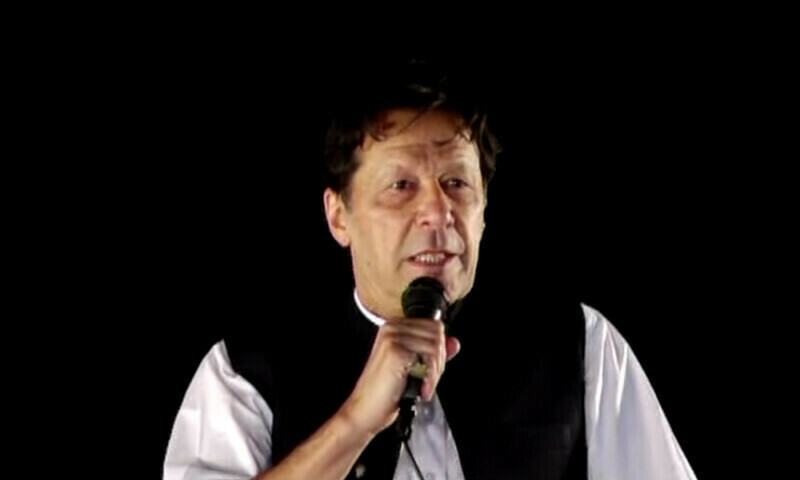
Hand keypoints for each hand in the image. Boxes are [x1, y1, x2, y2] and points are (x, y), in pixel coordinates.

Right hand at [339, 318, 460, 436]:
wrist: (365, 411)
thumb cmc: (385, 392)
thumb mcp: (415, 368)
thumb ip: (434, 353)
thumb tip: (455, 342)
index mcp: (394, 327)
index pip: (434, 326)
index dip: (439, 351)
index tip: (431, 371)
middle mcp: (392, 327)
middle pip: (437, 333)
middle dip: (439, 361)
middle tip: (428, 381)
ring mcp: (392, 337)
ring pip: (436, 345)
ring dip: (435, 371)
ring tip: (424, 387)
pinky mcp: (395, 351)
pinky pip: (429, 357)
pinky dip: (430, 377)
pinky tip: (421, 389)